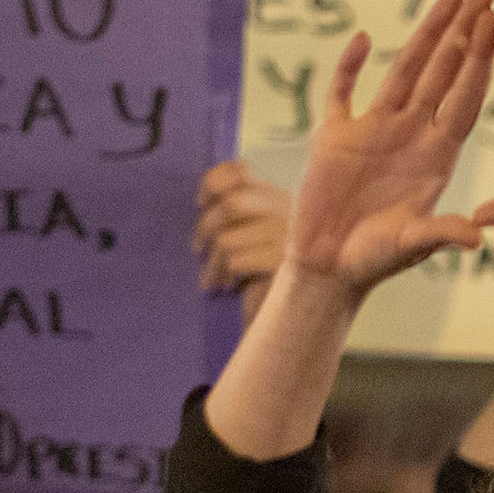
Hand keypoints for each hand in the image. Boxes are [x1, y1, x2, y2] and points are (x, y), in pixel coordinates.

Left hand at [192, 160, 289, 291]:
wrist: (296, 320)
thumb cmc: (268, 278)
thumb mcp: (253, 236)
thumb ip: (238, 214)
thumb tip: (203, 203)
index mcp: (280, 199)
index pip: (241, 172)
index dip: (213, 181)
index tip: (200, 203)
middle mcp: (289, 212)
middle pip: (231, 204)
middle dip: (205, 226)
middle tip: (197, 248)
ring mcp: (290, 238)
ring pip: (227, 239)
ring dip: (212, 262)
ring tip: (211, 278)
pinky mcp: (285, 266)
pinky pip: (236, 262)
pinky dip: (223, 275)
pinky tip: (227, 286)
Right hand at [280, 0, 493, 302]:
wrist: (330, 269)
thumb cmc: (375, 262)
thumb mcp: (412, 245)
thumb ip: (441, 233)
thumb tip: (477, 238)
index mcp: (437, 156)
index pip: (465, 98)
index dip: (482, 61)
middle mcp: (411, 135)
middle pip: (443, 72)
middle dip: (464, 31)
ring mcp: (373, 131)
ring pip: (402, 71)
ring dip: (425, 34)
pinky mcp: (334, 136)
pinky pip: (341, 93)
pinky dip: (347, 67)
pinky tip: (361, 38)